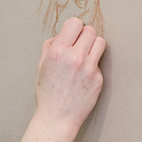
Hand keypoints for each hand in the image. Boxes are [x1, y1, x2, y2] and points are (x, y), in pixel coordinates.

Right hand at [32, 17, 106, 137]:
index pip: (75, 23)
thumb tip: (62, 34)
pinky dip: (93, 66)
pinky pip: (99, 62)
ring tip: (85, 56)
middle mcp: (75, 57)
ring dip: (93, 46)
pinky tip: (84, 76)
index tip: (72, 35)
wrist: (57, 118)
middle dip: (84, 36)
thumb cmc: (47, 93)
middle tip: (79, 46)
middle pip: (90, 31)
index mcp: (58, 51)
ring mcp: (89, 68)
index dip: (74, 28)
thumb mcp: (41, 66)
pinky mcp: (98, 79)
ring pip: (100, 42)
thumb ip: (50, 46)